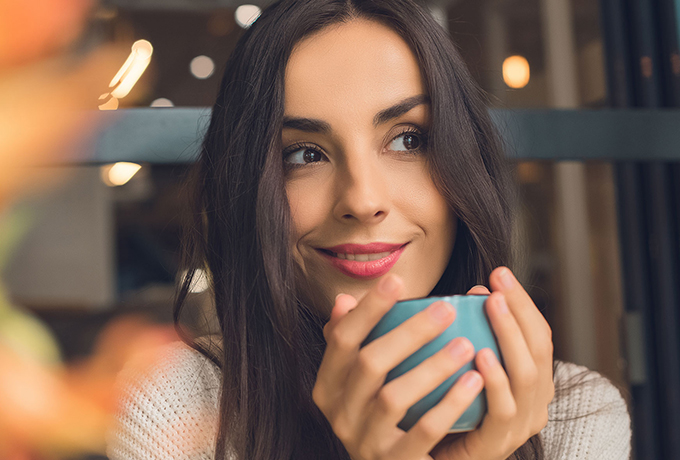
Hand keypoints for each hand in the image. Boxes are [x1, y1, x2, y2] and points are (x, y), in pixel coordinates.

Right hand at [313, 274, 483, 459]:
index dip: (368, 309)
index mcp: (328, 386)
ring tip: (466, 344)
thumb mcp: (360, 379)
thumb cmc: (381, 412)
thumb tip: (344, 299)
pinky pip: (424, 433)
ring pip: (394, 397)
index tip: (397, 280)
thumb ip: (354, 341)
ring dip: (432, 367)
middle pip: (369, 363)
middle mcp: (339, 414)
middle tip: (446, 309)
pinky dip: (449, 405)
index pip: (341, 338)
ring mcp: (364, 442)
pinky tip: (474, 381)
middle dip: (409, 332)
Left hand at [429, 266, 554, 459]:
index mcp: (530, 381)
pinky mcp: (498, 443)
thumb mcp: (464, 365)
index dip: (522, 303)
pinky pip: (503, 409)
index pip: (537, 335)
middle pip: (537, 349)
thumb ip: (472, 334)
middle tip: (497, 283)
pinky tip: (481, 356)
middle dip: (519, 311)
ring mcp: (520, 425)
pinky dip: (496, 380)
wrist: (434, 457)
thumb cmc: (447, 405)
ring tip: (493, 305)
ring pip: (526, 375)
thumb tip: (473, 289)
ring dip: (510, 336)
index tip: (500, 274)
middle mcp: (534, 402)